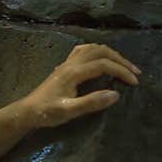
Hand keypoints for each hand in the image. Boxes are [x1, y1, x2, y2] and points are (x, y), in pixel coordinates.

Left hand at [23, 43, 140, 128]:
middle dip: (120, 59)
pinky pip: (83, 51)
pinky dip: (98, 52)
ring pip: (92, 48)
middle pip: (100, 51)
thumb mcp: (69, 111)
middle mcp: (71, 63)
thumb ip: (91, 103)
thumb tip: (115, 94)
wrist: (27, 111)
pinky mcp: (64, 67)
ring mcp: (66, 63)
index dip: (121, 71)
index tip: (134, 82)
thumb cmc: (46, 113)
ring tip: (123, 65)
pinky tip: (102, 60)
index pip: (103, 64)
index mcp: (73, 72)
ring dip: (110, 54)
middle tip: (134, 72)